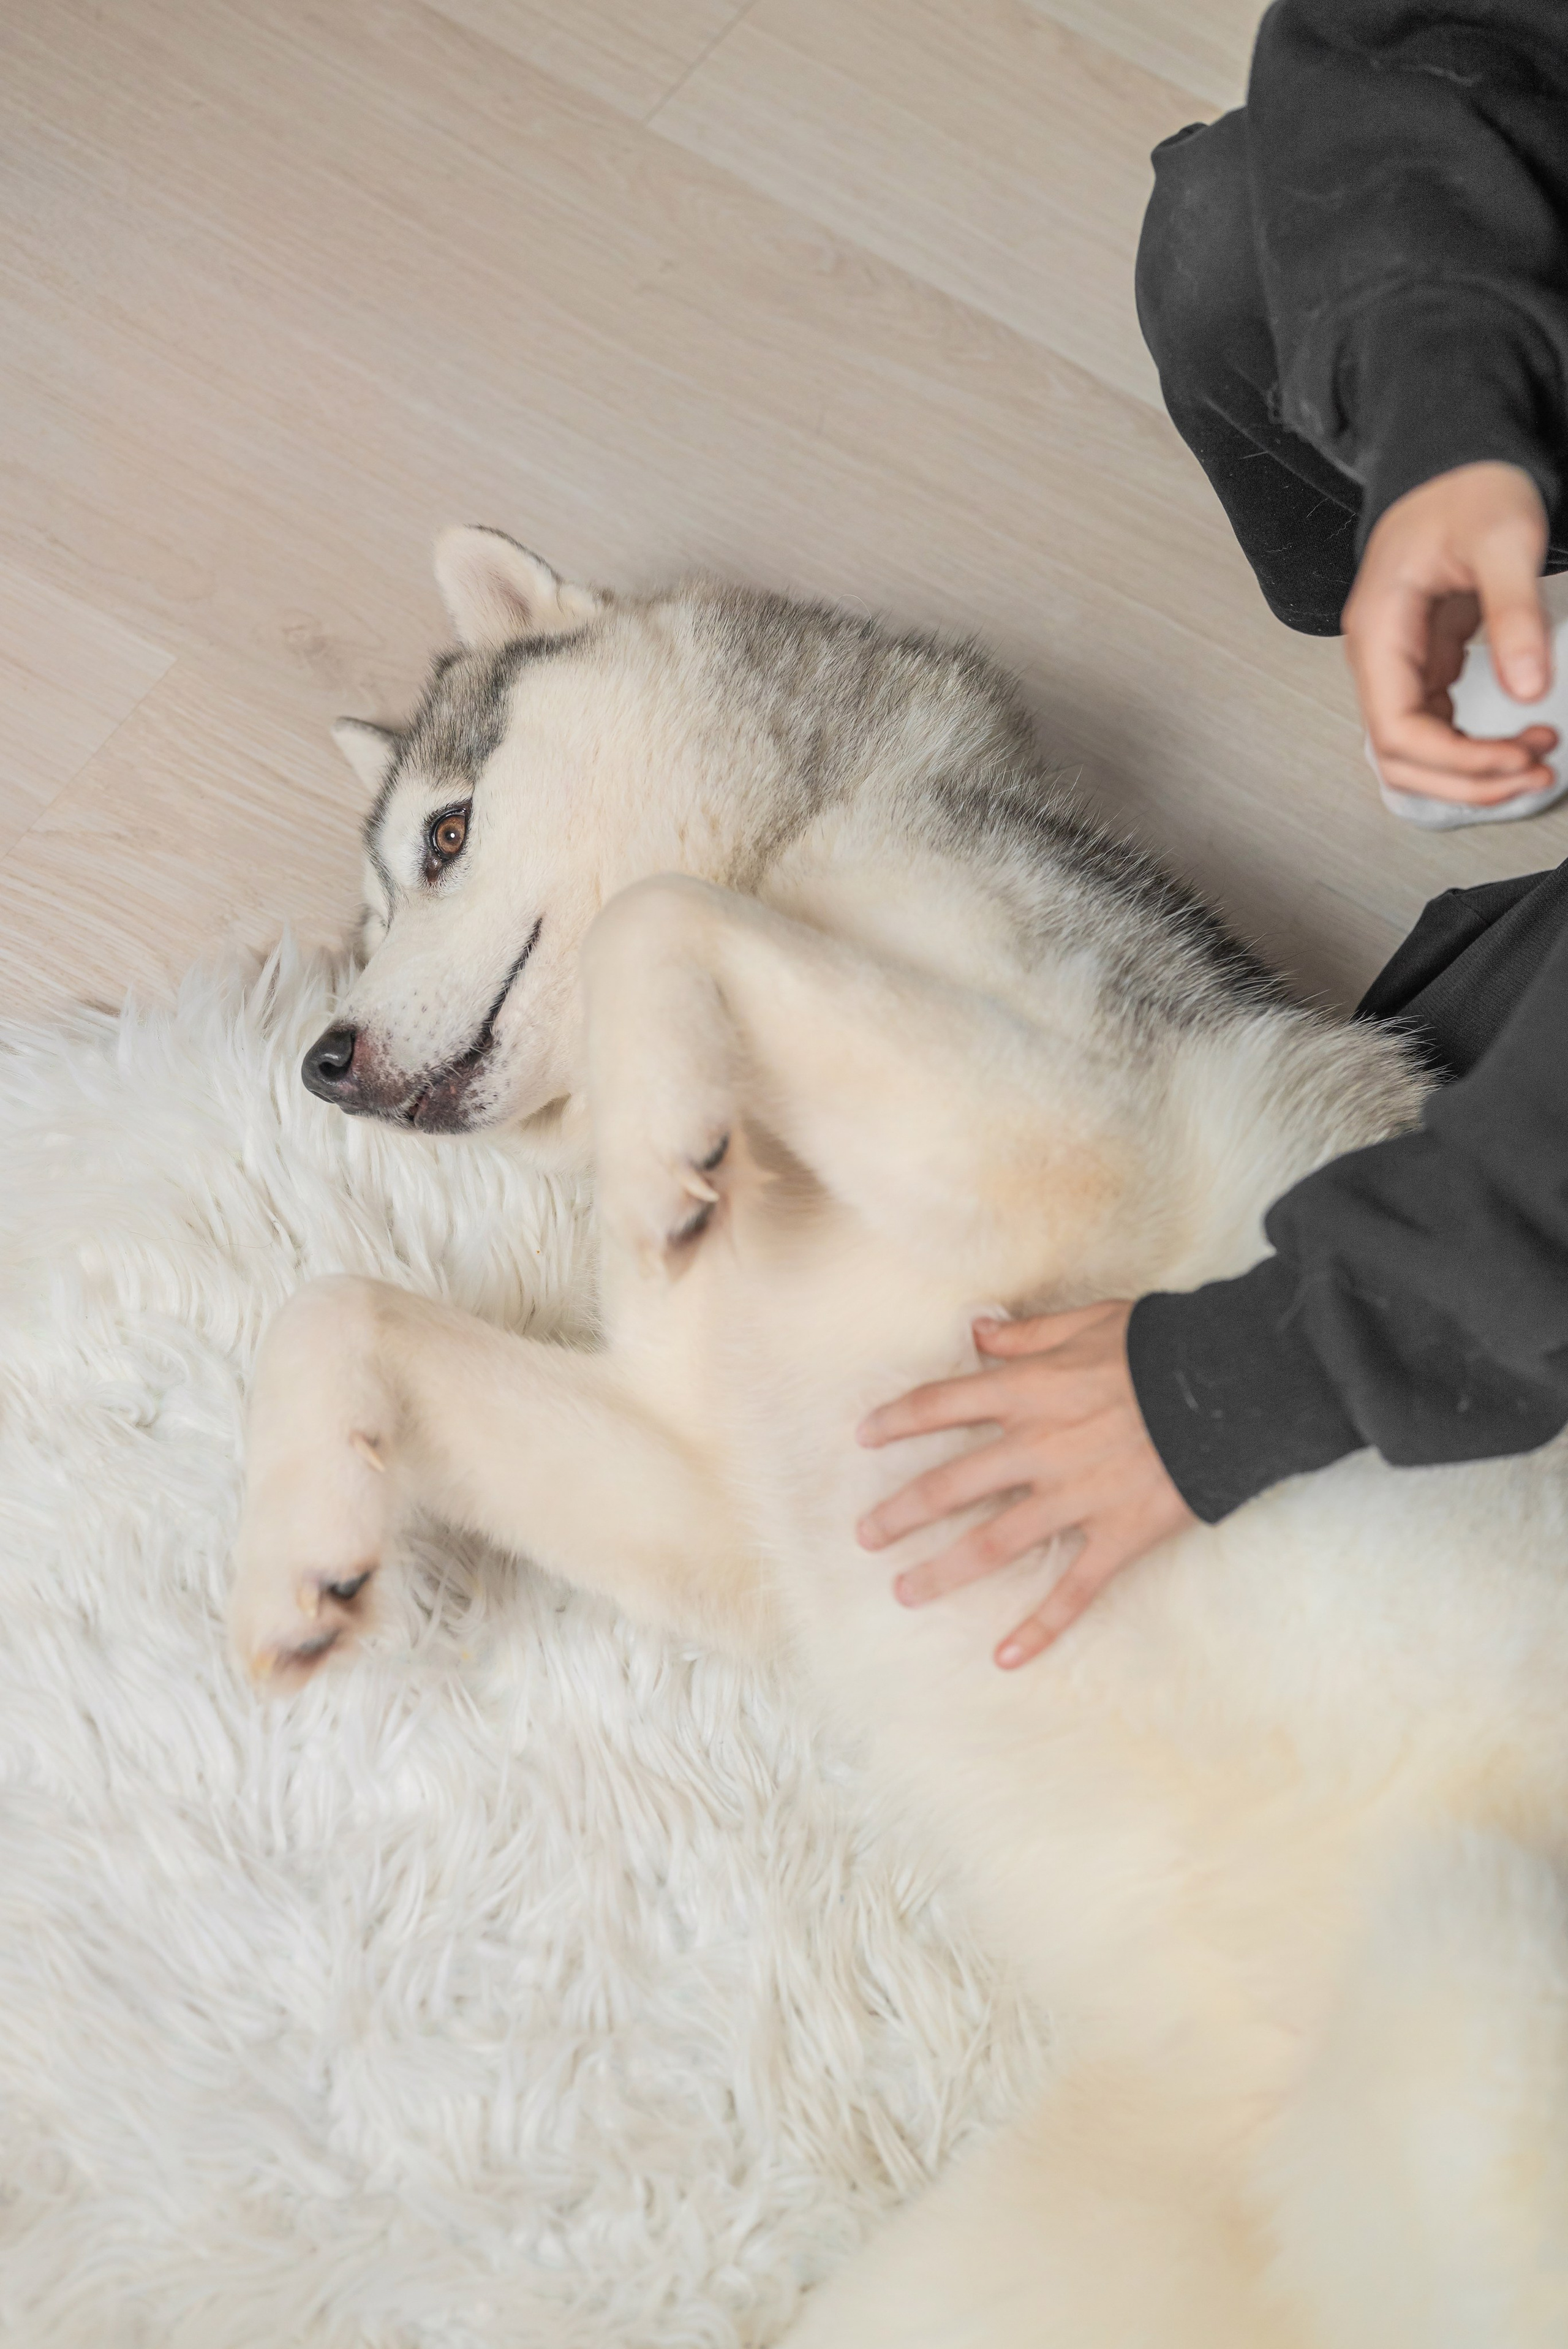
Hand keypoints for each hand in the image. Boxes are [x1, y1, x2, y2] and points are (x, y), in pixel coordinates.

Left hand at [855, 1302, 1195, 1667]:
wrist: (1233, 1384)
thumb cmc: (1160, 1345)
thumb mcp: (1088, 1321)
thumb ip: (1027, 1335)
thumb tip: (977, 1332)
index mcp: (1028, 1392)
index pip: (941, 1405)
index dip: (897, 1420)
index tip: (863, 1437)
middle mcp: (1040, 1448)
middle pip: (950, 1486)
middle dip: (901, 1513)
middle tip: (865, 1536)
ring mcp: (1077, 1496)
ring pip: (994, 1543)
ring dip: (944, 1571)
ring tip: (905, 1592)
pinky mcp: (1118, 1535)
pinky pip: (1073, 1590)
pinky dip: (1040, 1627)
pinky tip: (1006, 1657)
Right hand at [1344, 460, 1556, 806]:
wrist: (1456, 463)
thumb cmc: (1467, 490)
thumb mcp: (1505, 541)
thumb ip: (1515, 615)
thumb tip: (1528, 689)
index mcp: (1380, 631)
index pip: (1399, 731)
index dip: (1459, 761)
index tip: (1519, 756)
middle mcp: (1379, 658)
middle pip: (1401, 759)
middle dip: (1468, 780)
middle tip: (1536, 771)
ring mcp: (1399, 666)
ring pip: (1416, 754)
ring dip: (1470, 774)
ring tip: (1533, 764)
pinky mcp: (1424, 666)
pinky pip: (1437, 729)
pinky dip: (1474, 749)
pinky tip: (1515, 742)